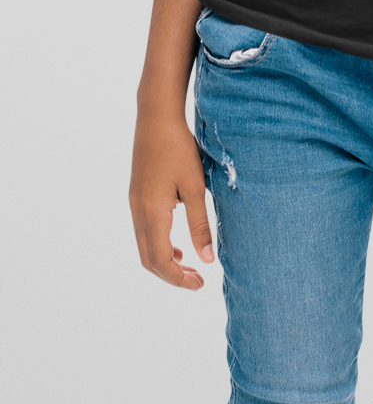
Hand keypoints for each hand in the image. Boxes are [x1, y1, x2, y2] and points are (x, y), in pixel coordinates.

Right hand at [130, 111, 213, 289]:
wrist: (156, 119)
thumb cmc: (179, 150)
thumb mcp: (196, 187)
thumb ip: (200, 224)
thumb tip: (207, 260)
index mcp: (152, 212)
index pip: (161, 260)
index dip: (179, 278)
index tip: (201, 284)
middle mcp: (138, 212)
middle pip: (148, 259)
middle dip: (171, 276)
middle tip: (198, 283)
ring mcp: (134, 204)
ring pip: (144, 247)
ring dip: (165, 262)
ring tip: (190, 269)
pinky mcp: (137, 197)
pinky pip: (144, 233)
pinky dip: (159, 246)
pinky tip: (179, 246)